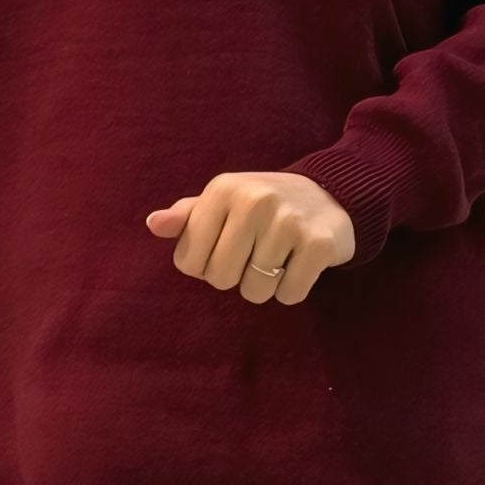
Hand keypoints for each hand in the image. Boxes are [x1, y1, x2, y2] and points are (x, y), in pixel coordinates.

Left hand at [147, 171, 355, 304]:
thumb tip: (154, 224)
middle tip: (255, 254)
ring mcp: (288, 222)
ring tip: (279, 257)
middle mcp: (254, 201)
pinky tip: (299, 263)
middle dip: (235, 276)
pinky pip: (289, 294)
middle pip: (220, 279)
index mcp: (222, 190)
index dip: (204, 265)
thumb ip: (186, 216)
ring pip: (256, 291)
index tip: (225, 248)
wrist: (331, 193)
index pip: (188, 261)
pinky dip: (293, 289)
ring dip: (266, 285)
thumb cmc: (263, 204)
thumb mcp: (223, 201)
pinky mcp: (318, 243)